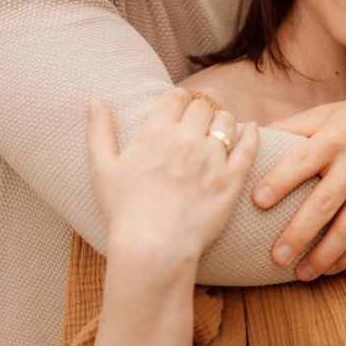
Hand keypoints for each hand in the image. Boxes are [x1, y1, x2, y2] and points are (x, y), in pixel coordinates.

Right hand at [88, 88, 258, 270]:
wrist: (154, 249)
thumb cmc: (124, 212)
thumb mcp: (102, 169)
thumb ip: (99, 130)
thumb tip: (94, 98)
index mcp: (156, 133)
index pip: (175, 96)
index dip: (176, 102)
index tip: (176, 113)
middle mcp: (187, 139)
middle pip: (202, 106)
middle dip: (198, 113)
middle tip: (195, 127)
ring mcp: (212, 158)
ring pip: (226, 121)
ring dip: (222, 123)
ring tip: (217, 134)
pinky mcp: (232, 179)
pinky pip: (248, 147)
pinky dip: (251, 134)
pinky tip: (251, 130)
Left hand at [253, 96, 345, 279]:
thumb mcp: (329, 113)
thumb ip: (293, 127)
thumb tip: (252, 137)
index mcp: (334, 139)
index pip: (302, 161)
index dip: (280, 181)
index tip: (258, 200)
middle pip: (324, 205)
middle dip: (299, 233)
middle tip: (276, 256)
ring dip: (323, 256)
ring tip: (300, 273)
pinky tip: (329, 269)